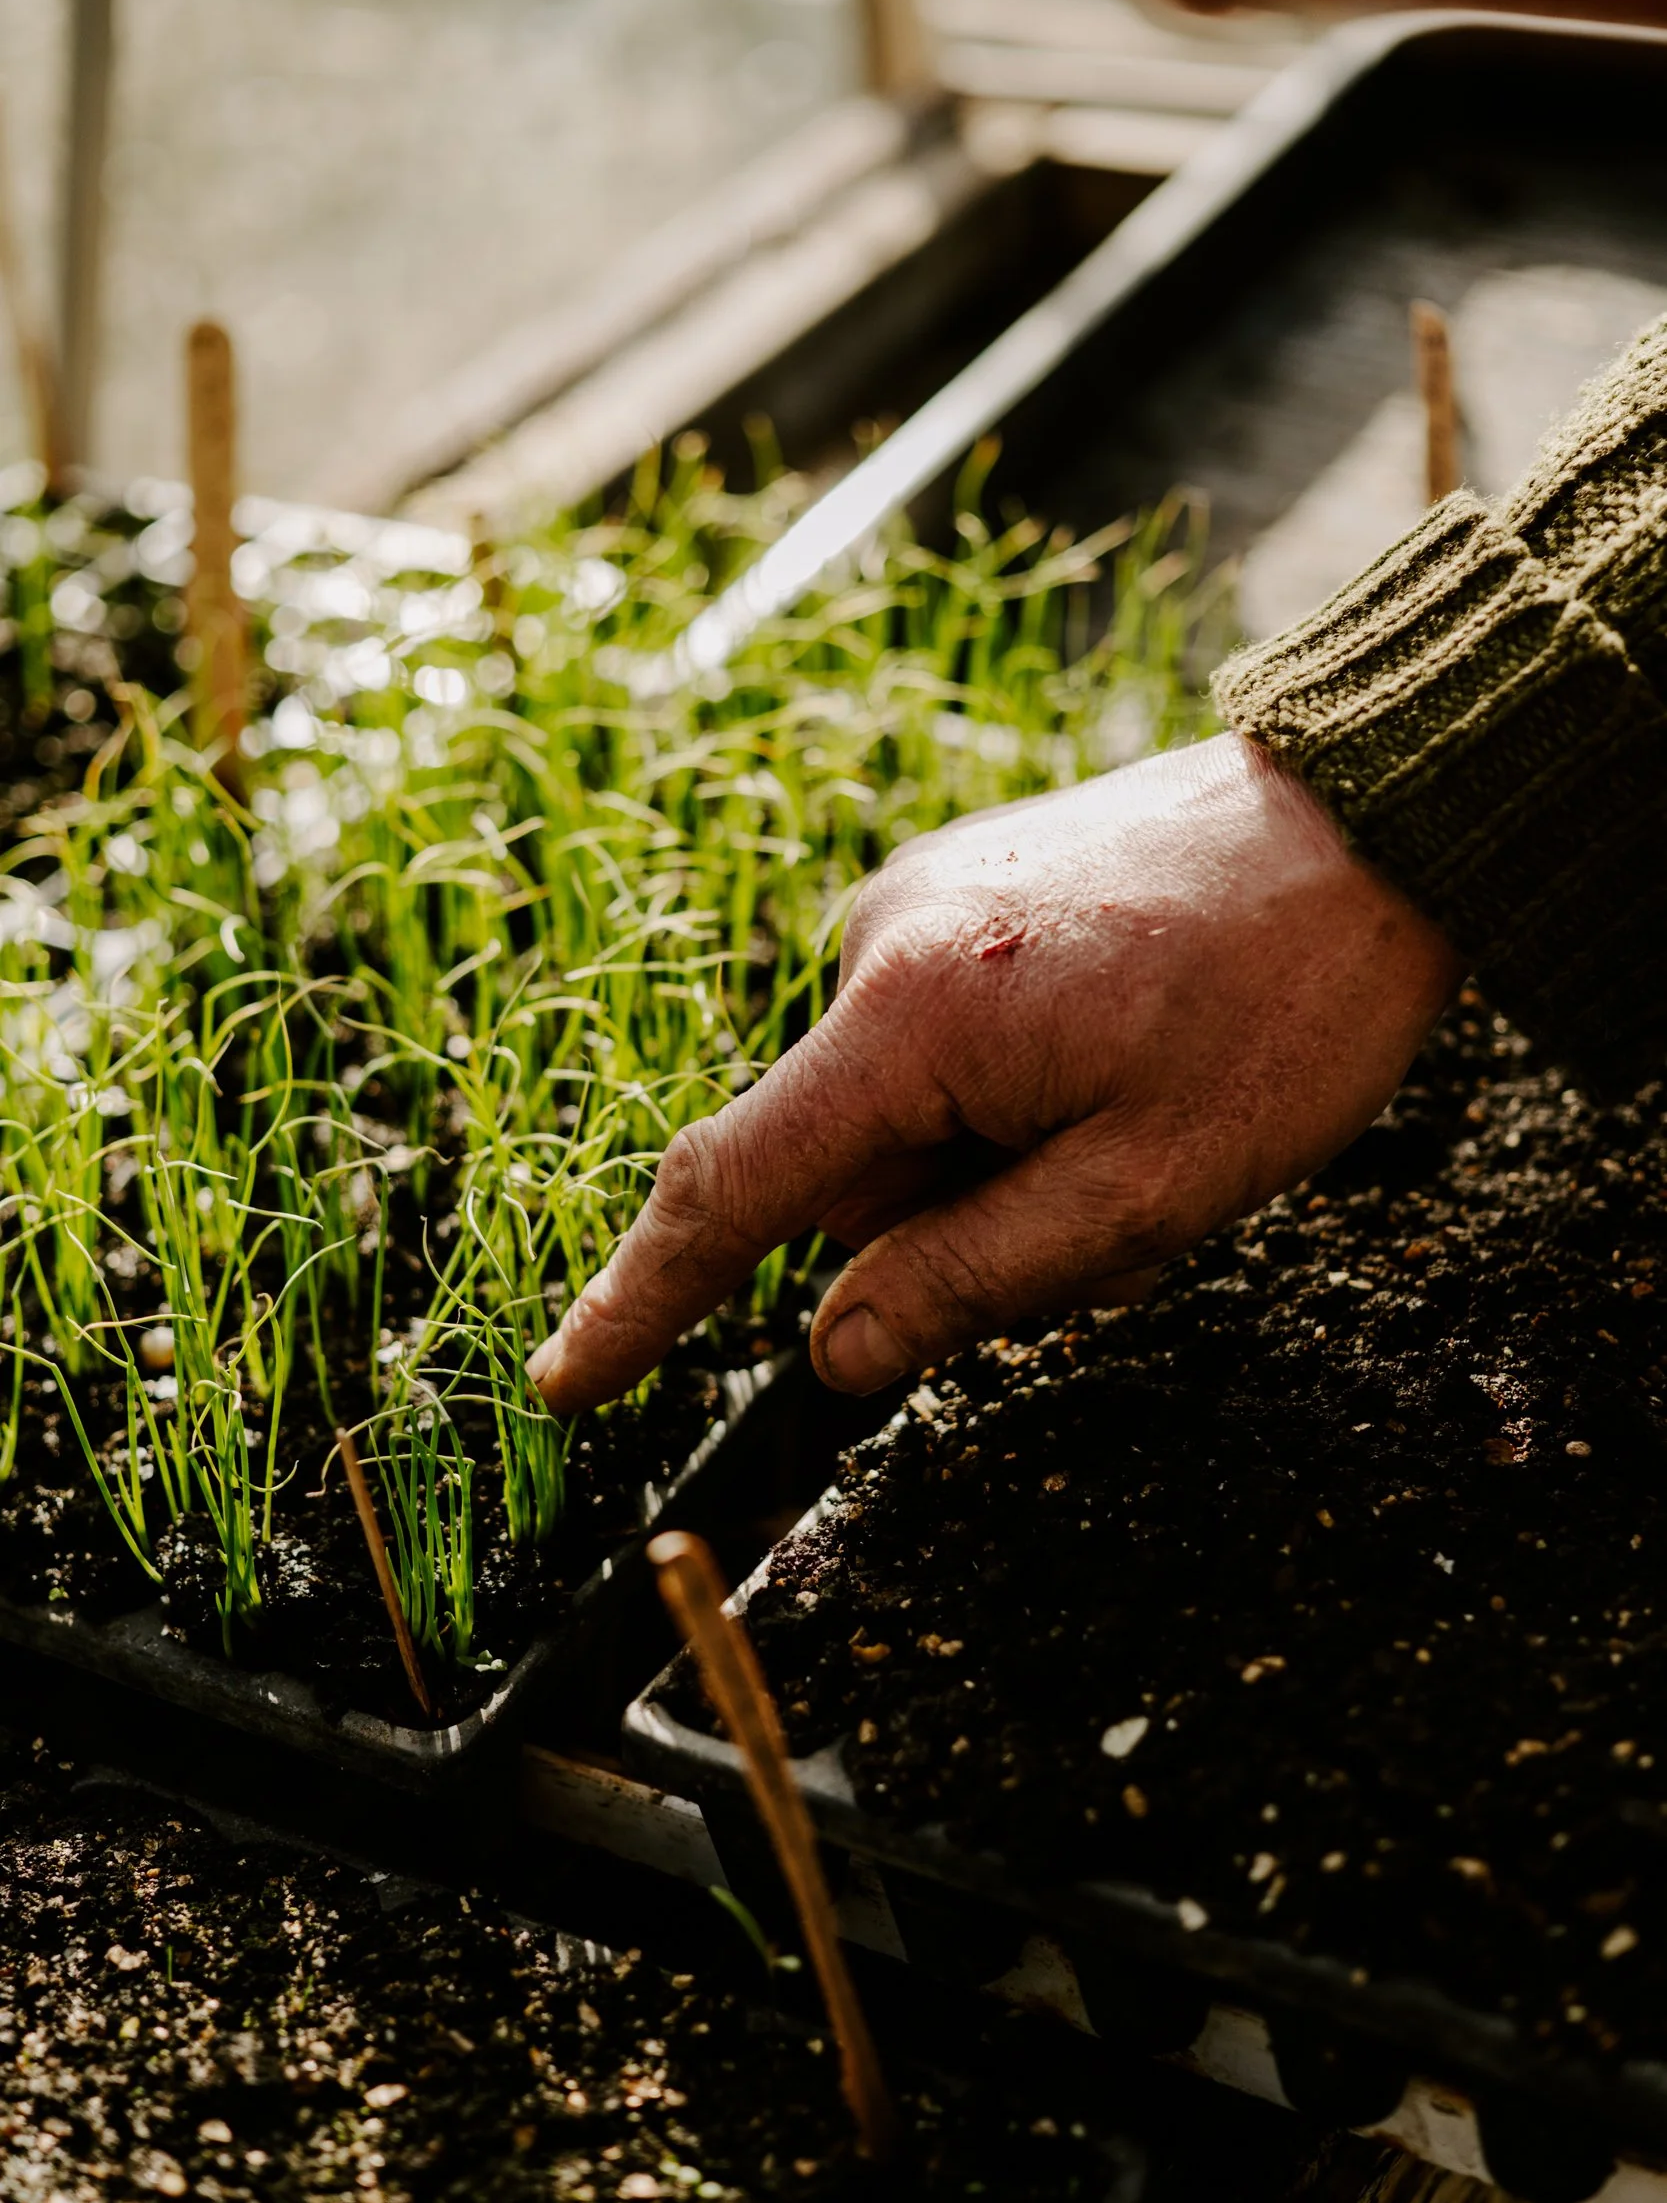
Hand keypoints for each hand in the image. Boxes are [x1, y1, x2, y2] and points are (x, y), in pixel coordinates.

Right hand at [528, 734, 1462, 1409]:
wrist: (1367, 819)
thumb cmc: (1284, 1003)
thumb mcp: (1147, 1191)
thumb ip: (971, 1280)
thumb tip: (830, 1352)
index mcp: (916, 1014)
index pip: (735, 1187)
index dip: (643, 1302)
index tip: (566, 1382)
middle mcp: (879, 940)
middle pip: (850, 1173)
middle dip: (957, 1232)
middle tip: (1118, 1217)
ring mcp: (914, 905)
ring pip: (906, 1124)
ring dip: (1000, 1169)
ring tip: (1142, 1124)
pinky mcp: (955, 895)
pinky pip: (939, 1055)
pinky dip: (1010, 1104)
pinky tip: (1122, 1069)